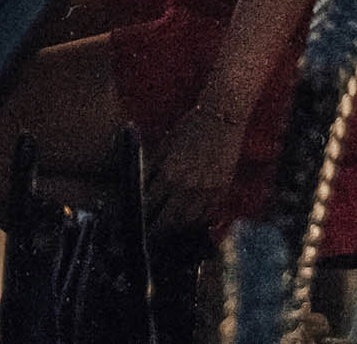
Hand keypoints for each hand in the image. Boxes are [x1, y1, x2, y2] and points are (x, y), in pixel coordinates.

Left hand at [144, 107, 243, 233]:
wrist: (221, 121)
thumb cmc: (189, 128)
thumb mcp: (165, 144)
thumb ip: (152, 167)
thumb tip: (139, 184)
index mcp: (170, 174)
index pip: (150, 204)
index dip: (141, 215)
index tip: (135, 222)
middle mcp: (188, 188)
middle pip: (168, 221)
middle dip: (155, 230)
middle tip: (148, 236)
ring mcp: (207, 194)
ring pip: (187, 223)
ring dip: (175, 230)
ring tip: (165, 233)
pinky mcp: (221, 194)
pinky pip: (206, 217)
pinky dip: (195, 223)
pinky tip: (187, 223)